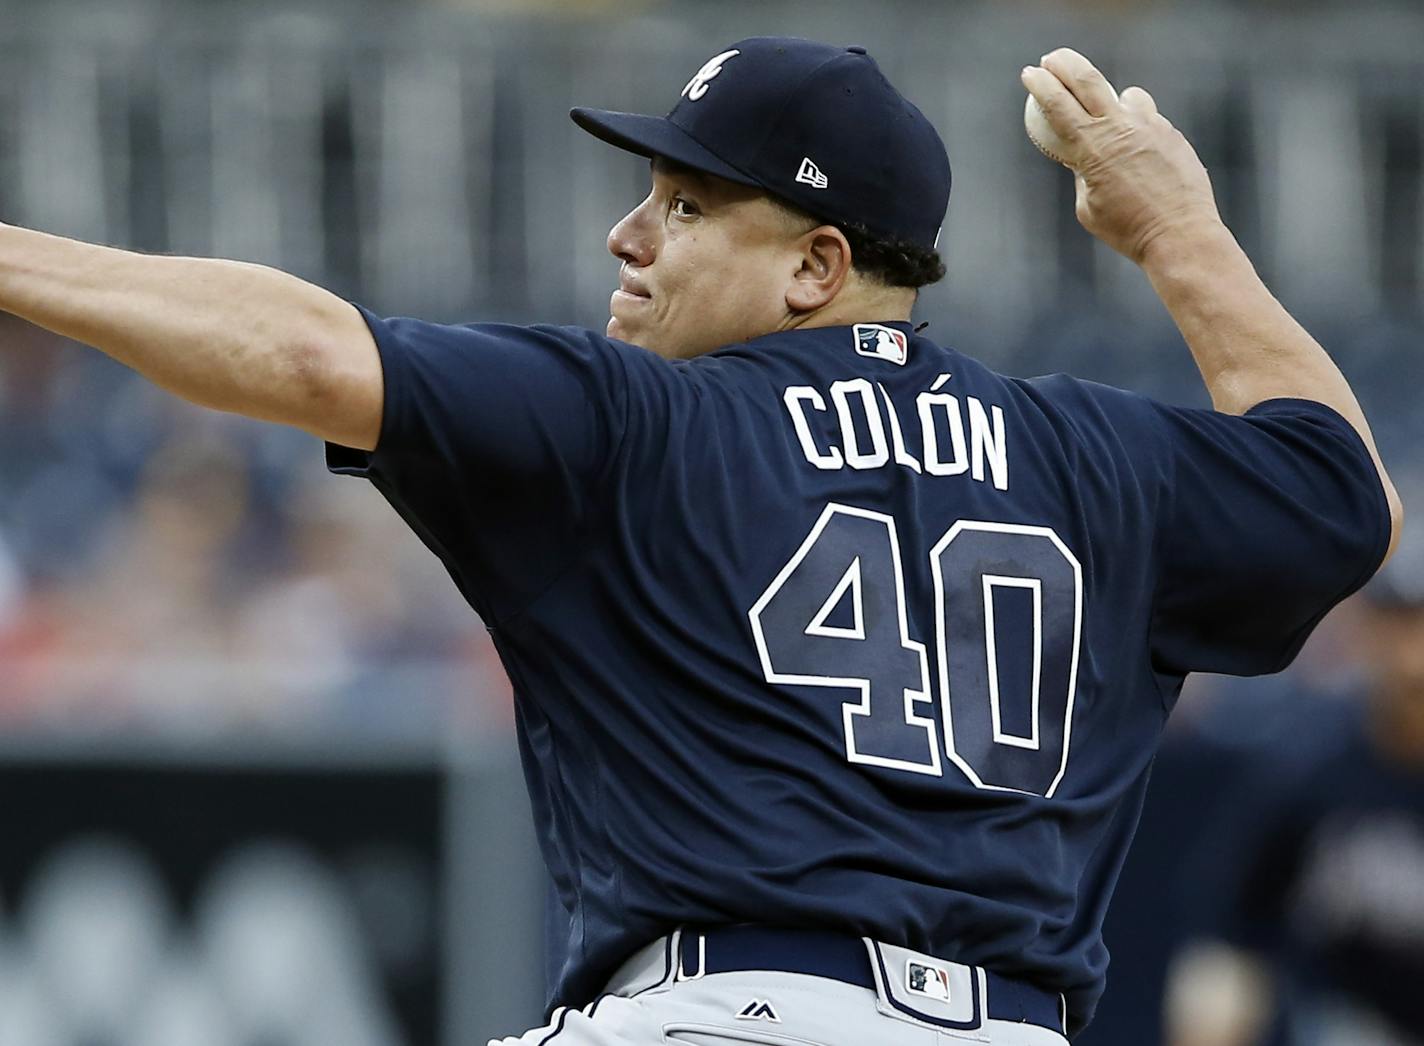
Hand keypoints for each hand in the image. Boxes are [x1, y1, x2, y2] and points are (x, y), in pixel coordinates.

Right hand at [1022, 48, 1222, 264]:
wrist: (1179, 234)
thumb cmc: (1128, 229)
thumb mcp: (1087, 208)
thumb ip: (1082, 175)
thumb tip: (1084, 160)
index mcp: (1092, 147)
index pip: (1058, 103)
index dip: (1040, 84)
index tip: (1030, 73)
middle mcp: (1120, 127)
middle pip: (1087, 79)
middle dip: (1065, 63)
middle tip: (1053, 59)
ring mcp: (1150, 126)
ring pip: (1126, 95)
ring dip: (1112, 101)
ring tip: (1110, 118)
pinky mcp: (1171, 134)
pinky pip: (1149, 119)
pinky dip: (1138, 128)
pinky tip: (1140, 150)